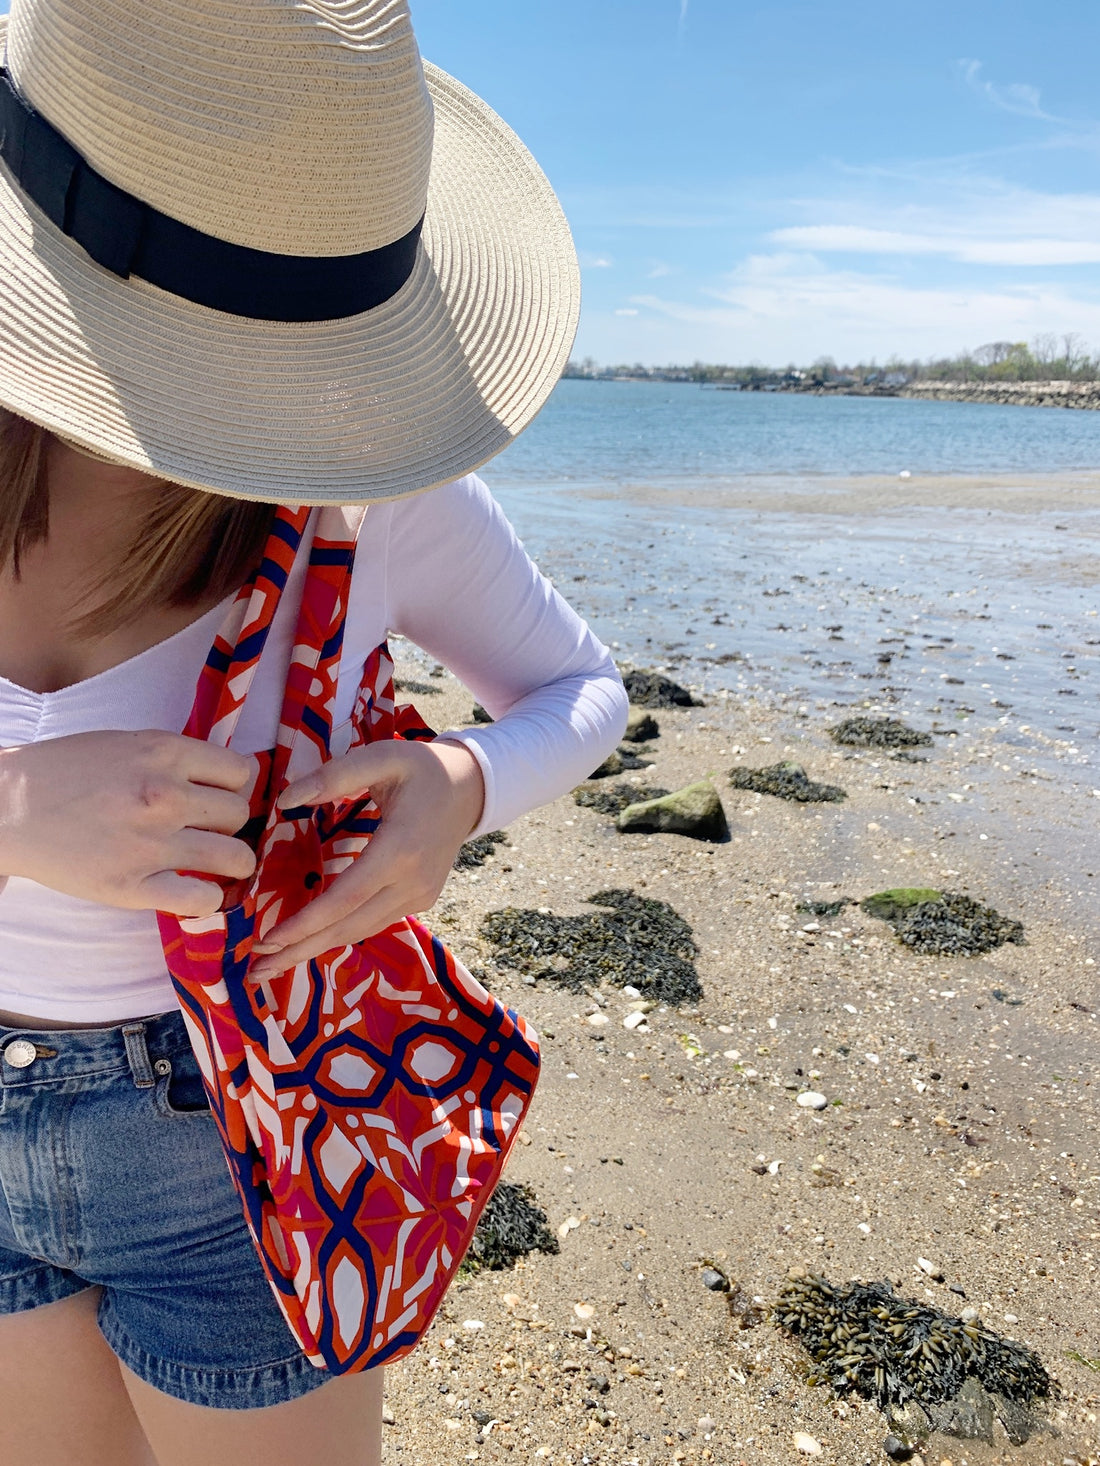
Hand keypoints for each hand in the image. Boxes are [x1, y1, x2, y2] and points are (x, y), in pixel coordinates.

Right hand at [0, 729, 256, 916]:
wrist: (7, 807)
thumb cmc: (66, 771)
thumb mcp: (128, 743)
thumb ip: (178, 758)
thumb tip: (234, 776)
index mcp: (165, 753)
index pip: (241, 772)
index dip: (234, 787)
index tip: (219, 797)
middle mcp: (165, 796)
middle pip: (239, 814)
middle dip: (229, 823)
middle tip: (209, 830)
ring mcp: (151, 843)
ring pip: (235, 857)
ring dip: (233, 862)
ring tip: (217, 863)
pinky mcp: (132, 887)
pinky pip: (201, 899)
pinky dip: (206, 898)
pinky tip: (193, 890)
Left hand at [248, 739, 484, 979]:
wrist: (469, 788)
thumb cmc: (421, 768)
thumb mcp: (381, 757)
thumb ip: (335, 776)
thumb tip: (286, 801)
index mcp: (401, 849)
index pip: (346, 897)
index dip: (306, 923)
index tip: (268, 939)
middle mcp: (412, 882)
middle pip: (349, 926)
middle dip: (301, 950)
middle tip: (256, 970)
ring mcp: (420, 895)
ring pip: (361, 931)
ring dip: (316, 949)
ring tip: (273, 965)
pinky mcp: (421, 899)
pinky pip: (374, 922)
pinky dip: (339, 935)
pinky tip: (310, 942)